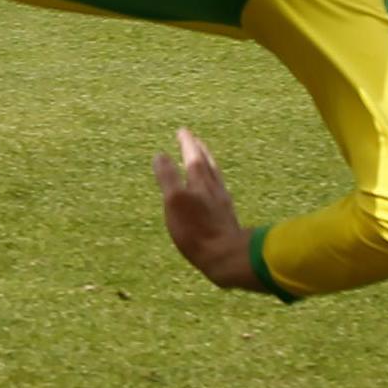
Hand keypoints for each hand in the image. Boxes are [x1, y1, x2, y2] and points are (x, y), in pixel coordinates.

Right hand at [153, 128, 266, 291]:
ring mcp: (223, 204)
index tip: (182, 131)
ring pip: (216, 178)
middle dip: (200, 150)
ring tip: (205, 162)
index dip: (186, 143)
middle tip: (195, 140)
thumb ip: (167, 177)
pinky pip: (220, 194)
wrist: (227, 257)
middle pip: (208, 164)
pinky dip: (214, 186)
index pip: (192, 155)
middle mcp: (214, 189)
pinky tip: (214, 194)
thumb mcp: (174, 201)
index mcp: (200, 181)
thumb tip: (159, 155)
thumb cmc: (196, 230)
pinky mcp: (227, 220)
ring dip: (209, 166)